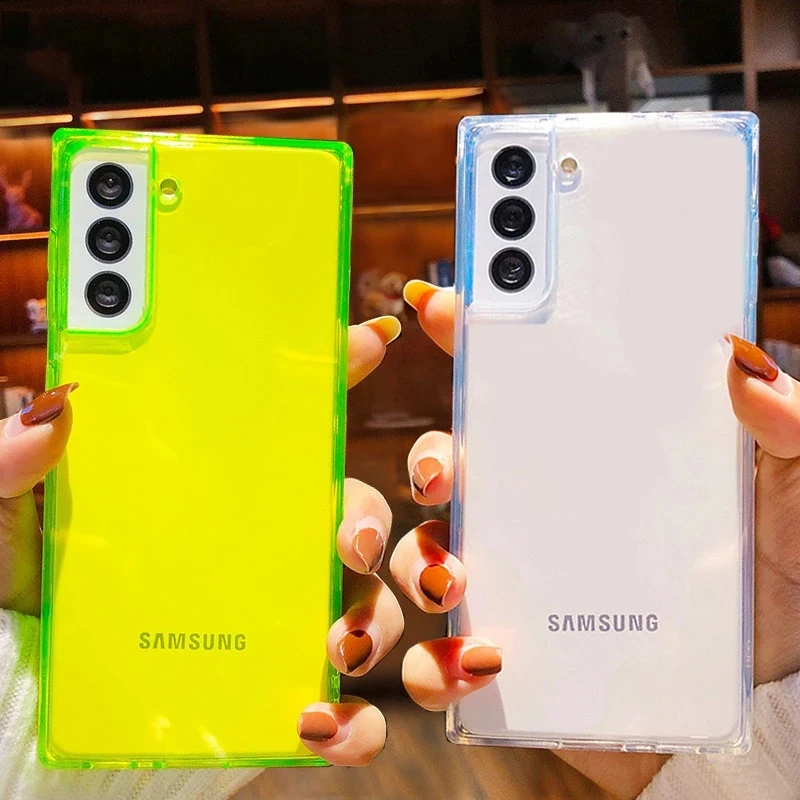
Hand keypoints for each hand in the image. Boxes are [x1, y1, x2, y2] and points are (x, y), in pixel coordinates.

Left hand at [0, 316, 404, 768]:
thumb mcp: (7, 521)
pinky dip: (351, 720)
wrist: (20, 696)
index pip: (286, 415)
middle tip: (350, 539)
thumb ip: (14, 468)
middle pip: (350, 506)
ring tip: (339, 645)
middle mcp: (259, 538)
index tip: (366, 342)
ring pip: (366, 600)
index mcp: (209, 480)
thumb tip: (51, 411)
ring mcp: (274, 614)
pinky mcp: (276, 689)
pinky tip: (318, 723)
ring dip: (373, 617)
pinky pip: (342, 707)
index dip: (334, 369)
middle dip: (367, 514)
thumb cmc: (19, 592)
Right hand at [398, 280, 799, 798]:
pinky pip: (442, 661)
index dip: (471, 336)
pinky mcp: (514, 659)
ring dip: (420, 563)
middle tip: (442, 473)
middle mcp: (536, 508)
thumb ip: (784, 426)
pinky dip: (438, 663)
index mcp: (588, 452)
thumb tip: (743, 361)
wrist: (776, 687)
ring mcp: (517, 584)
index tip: (446, 306)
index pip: (512, 383)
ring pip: (425, 556)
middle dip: (427, 460)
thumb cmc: (778, 574)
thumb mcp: (793, 488)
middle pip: (448, 467)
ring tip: (452, 581)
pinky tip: (480, 664)